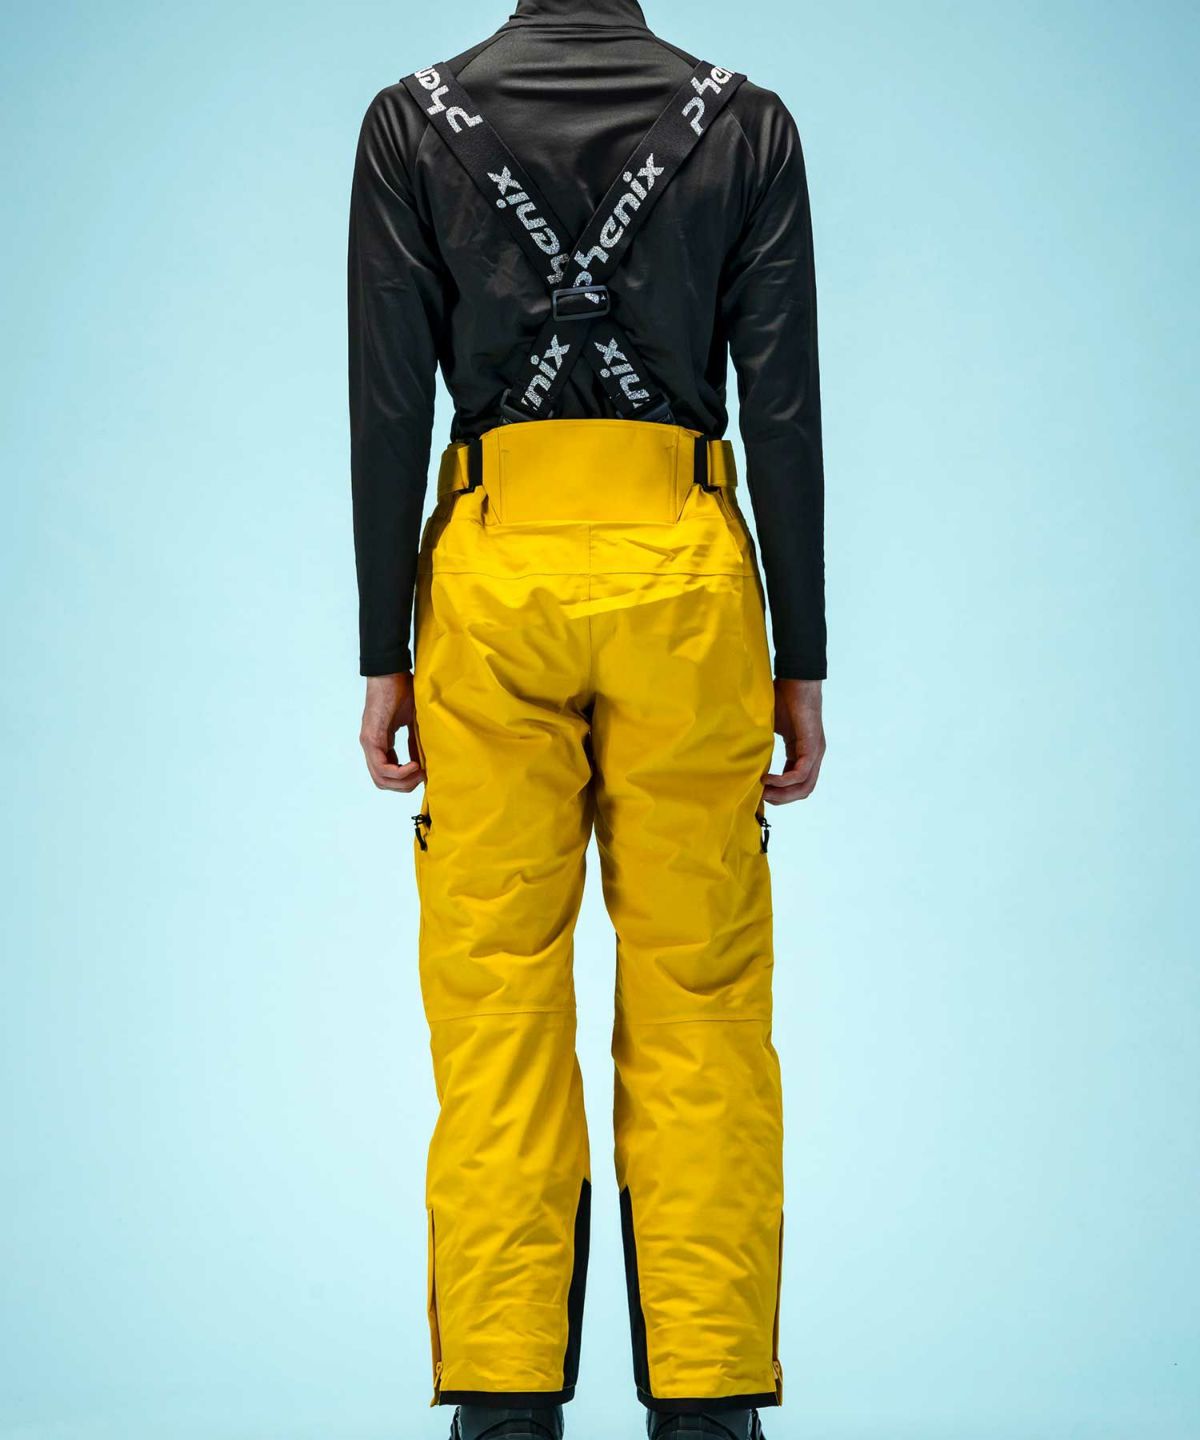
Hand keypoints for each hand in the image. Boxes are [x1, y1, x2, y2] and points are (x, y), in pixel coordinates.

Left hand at [359, 673, 424, 791]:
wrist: (390, 672)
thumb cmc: (401, 690)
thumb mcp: (412, 722)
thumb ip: (414, 743)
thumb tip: (424, 763)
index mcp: (380, 743)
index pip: (387, 774)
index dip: (406, 780)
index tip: (425, 774)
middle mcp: (371, 746)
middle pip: (382, 782)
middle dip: (405, 786)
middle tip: (424, 778)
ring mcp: (369, 743)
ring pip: (381, 779)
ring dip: (403, 782)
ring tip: (421, 772)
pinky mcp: (371, 739)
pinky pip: (383, 768)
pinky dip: (400, 772)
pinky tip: (415, 765)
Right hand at [762, 679, 824, 803]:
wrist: (797, 679)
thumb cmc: (783, 697)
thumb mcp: (771, 728)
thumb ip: (764, 745)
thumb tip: (746, 759)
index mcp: (803, 752)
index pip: (796, 783)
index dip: (779, 792)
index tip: (759, 792)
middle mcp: (813, 756)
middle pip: (802, 791)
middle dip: (781, 799)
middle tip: (760, 798)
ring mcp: (815, 752)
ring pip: (804, 787)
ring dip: (782, 794)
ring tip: (762, 792)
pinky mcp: (812, 747)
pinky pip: (799, 774)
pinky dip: (782, 781)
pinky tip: (766, 779)